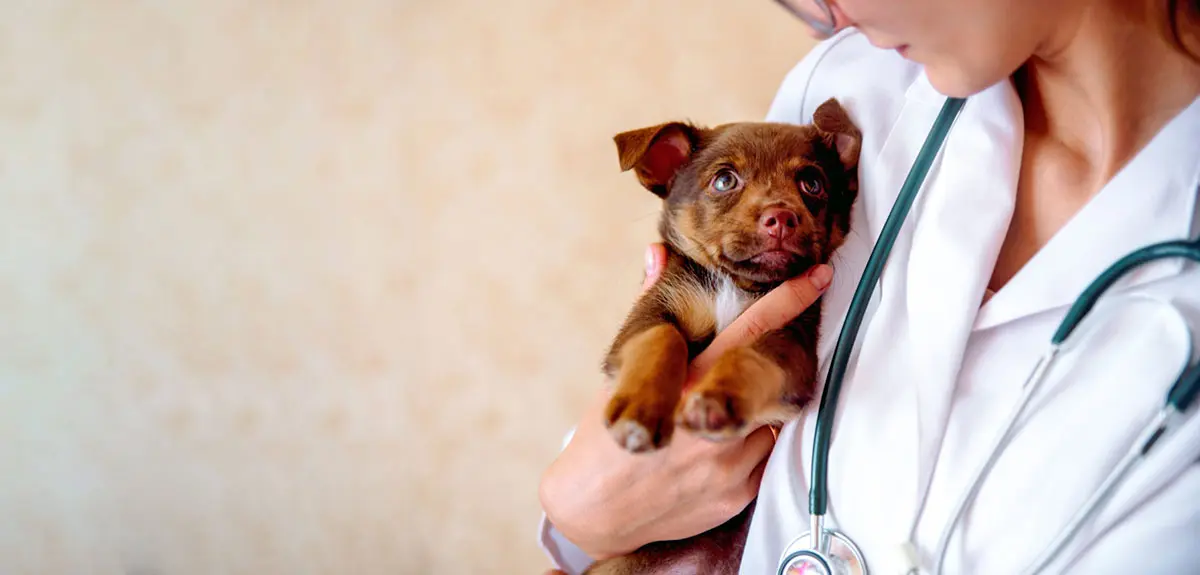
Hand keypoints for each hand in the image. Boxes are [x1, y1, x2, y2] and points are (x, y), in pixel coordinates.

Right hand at [538, 243, 831, 559]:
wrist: (594, 509)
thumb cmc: (605, 438)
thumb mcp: (619, 374)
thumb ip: (646, 310)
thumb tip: (657, 253)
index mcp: (682, 386)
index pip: (747, 333)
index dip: (786, 301)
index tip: (817, 276)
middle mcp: (708, 425)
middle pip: (769, 380)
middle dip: (776, 364)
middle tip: (776, 355)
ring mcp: (726, 464)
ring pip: (770, 420)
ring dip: (758, 408)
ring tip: (727, 410)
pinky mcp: (736, 494)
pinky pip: (764, 458)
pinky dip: (752, 445)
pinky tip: (723, 444)